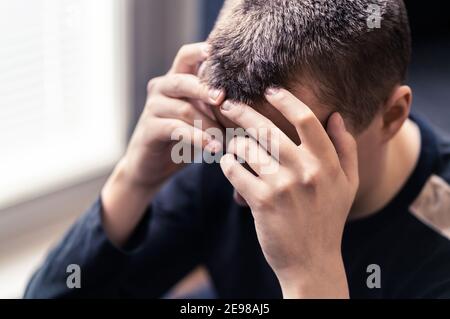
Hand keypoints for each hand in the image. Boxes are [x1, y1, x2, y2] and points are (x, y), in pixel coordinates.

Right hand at [101, 42, 224, 245]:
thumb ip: (215, 104)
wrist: (151, 167)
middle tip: (224, 100)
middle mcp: (161, 89)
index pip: (186, 56)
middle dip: (207, 89)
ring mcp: (153, 108)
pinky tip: (214, 148)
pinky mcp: (150, 129)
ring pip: (185, 109)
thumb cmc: (183, 139)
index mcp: (175, 80)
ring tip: (227, 138)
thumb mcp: (201, 117)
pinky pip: (177, 129)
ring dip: (210, 124)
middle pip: (184, 80)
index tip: (221, 56)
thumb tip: (252, 99)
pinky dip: (198, 138)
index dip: (201, 51)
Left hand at [218, 88, 358, 297]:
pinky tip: (230, 165)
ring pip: (246, 147)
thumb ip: (346, 148)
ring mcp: (282, 186)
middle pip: (268, 128)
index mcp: (327, 163)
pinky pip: (234, 170)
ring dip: (234, 142)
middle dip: (242, 110)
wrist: (312, 262)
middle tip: (227, 103)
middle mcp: (306, 171)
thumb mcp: (349, 184)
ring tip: (232, 144)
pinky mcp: (261, 202)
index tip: (269, 90)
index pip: (305, 119)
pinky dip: (228, 164)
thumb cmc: (328, 220)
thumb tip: (336, 115)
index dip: (284, 99)